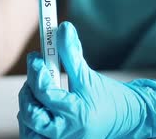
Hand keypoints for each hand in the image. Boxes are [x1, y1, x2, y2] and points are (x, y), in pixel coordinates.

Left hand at [18, 22, 155, 138]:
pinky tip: (38, 105)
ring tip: (35, 92)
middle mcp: (67, 133)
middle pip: (31, 116)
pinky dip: (32, 122)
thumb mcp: (89, 75)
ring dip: (27, 109)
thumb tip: (63, 28)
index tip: (36, 58)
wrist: (128, 119)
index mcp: (76, 115)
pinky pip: (36, 137)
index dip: (37, 72)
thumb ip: (72, 53)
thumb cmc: (109, 97)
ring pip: (29, 130)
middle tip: (34, 76)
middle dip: (27, 93)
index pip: (45, 93)